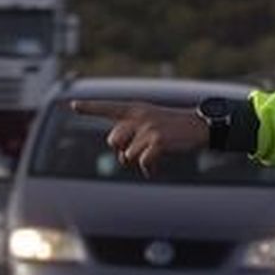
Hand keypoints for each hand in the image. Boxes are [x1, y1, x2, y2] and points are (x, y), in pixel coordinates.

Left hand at [71, 100, 207, 175]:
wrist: (200, 126)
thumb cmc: (174, 127)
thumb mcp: (151, 121)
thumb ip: (131, 132)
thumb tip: (121, 156)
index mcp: (135, 109)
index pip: (108, 107)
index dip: (89, 107)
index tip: (73, 105)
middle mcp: (138, 117)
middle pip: (113, 141)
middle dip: (123, 152)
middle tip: (139, 152)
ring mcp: (148, 128)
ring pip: (128, 155)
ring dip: (138, 161)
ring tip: (152, 158)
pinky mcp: (158, 141)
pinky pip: (143, 162)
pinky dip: (149, 169)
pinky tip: (155, 169)